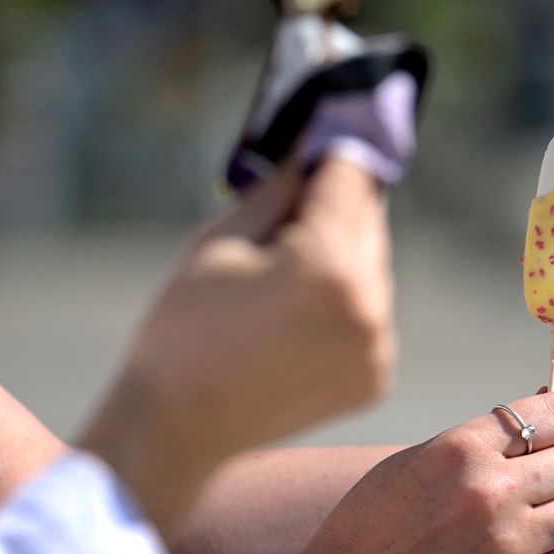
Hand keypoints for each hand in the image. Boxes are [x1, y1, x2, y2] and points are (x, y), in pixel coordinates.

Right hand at [81, 158, 394, 536]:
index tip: (328, 125)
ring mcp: (377, 348)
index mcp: (328, 267)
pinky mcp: (376, 376)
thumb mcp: (223, 239)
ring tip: (281, 273)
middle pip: (368, 221)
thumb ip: (281, 188)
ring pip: (373, 267)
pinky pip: (370, 313)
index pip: (351, 177)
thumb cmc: (184, 327)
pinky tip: (294, 316)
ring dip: (341, 254)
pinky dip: (344, 302)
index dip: (334, 147)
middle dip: (336, 202)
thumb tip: (316, 142)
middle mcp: (368, 308)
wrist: (176, 428)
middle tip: (297, 194)